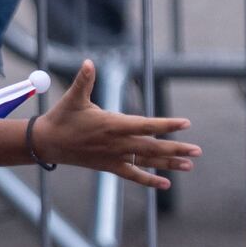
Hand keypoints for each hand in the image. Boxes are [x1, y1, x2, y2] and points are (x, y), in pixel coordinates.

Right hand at [29, 59, 200, 189]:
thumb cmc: (62, 117)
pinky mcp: (110, 166)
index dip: (166, 124)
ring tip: (189, 166)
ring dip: (169, 164)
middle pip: (152, 147)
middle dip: (176, 148)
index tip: (185, 123)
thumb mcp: (73, 97)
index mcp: (112, 124)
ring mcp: (114, 157)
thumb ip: (84, 80)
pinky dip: (149, 180)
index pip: (145, 125)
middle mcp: (117, 143)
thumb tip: (89, 62)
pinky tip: (165, 184)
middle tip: (197, 151)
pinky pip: (133, 175)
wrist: (48, 144)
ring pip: (146, 161)